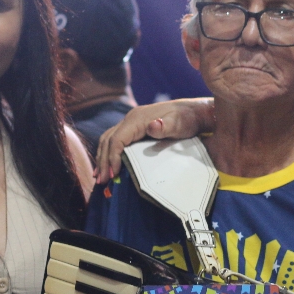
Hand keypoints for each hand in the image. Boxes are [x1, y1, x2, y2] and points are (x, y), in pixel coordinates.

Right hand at [95, 98, 214, 183]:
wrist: (193, 112)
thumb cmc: (187, 120)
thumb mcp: (179, 124)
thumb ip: (166, 126)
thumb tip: (153, 126)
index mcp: (137, 119)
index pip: (117, 139)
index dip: (112, 157)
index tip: (112, 175)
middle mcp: (130, 119)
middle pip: (108, 140)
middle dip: (104, 161)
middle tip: (101, 181)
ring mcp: (131, 123)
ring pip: (108, 140)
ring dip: (103, 158)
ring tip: (99, 177)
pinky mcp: (134, 129)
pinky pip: (115, 141)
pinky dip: (108, 154)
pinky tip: (108, 166)